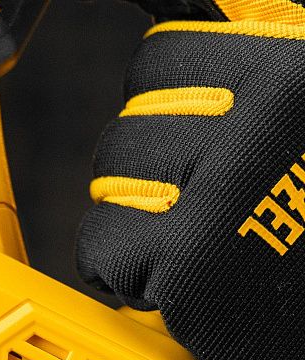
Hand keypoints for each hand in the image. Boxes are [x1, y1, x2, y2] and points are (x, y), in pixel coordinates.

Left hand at [76, 2, 304, 359]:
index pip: (161, 58)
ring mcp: (220, 187)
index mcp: (289, 70)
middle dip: (141, 178)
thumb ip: (249, 96)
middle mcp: (258, 117)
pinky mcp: (187, 258)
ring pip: (107, 186)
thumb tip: (179, 47)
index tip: (182, 147)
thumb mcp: (297, 134)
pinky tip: (167, 286)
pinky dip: (121, 276)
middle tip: (187, 212)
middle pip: (126, 130)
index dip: (160, 113)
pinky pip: (101, 252)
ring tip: (184, 250)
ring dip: (132, 224)